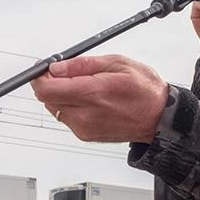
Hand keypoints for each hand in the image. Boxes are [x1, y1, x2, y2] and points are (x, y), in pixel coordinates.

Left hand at [30, 54, 167, 142]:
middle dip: (51, 83)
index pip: (47, 89)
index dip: (40, 76)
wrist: (159, 118)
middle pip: (47, 99)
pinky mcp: (85, 135)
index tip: (44, 68)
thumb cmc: (144, 91)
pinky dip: (71, 106)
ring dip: (61, 95)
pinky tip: (90, 100)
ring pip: (55, 108)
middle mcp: (85, 115)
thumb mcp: (117, 63)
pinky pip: (66, 117)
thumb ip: (81, 65)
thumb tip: (57, 67)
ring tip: (85, 87)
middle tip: (65, 73)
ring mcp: (84, 128)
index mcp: (93, 93)